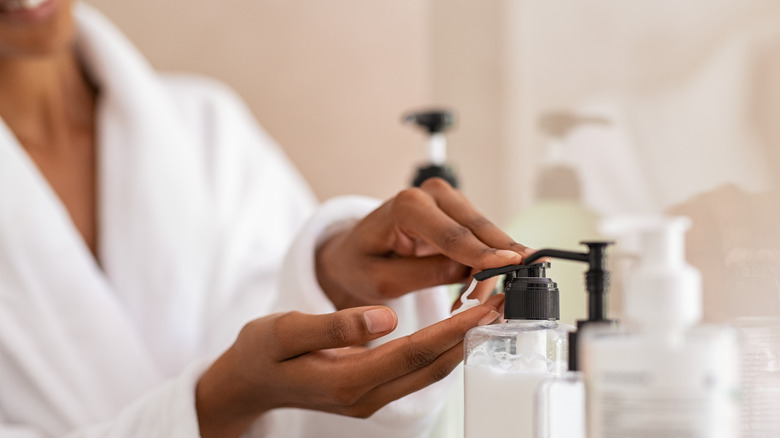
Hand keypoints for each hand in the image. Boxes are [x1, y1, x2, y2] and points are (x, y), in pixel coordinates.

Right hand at [195, 295, 503, 437]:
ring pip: (429, 371)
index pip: (413, 354)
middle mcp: (367, 396)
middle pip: (431, 367)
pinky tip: (456, 326)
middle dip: (471, 335)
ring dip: (462, 342)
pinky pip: (417, 370)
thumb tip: (384, 317)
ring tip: (490, 309)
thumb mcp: (284, 332)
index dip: (452, 330)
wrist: (248, 383)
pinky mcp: (373, 390)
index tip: (485, 306)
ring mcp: (372, 398)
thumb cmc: (262, 353)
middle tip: (504, 302)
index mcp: (348, 381)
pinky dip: (442, 347)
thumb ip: (333, 326)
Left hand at [316, 178, 532, 308]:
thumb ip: (425, 275)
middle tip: (509, 297)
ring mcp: (448, 200)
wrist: (352, 254)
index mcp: (406, 206)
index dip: (483, 253)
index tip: (512, 264)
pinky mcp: (458, 214)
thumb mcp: (383, 280)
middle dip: (497, 262)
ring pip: (486, 235)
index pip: (452, 234)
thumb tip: (469, 272)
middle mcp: (431, 194)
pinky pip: (483, 240)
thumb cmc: (360, 265)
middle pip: (478, 229)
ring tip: (470, 302)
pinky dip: (484, 265)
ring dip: (489, 268)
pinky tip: (472, 289)